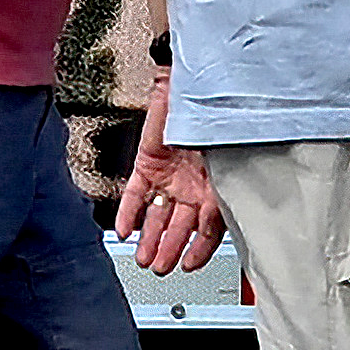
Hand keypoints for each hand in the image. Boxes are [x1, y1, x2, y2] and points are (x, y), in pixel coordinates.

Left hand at [114, 65, 225, 274]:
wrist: (193, 81)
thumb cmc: (218, 113)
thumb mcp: (226, 159)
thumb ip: (219, 194)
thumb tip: (210, 226)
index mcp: (218, 185)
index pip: (209, 227)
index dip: (199, 249)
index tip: (189, 265)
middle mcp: (193, 184)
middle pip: (180, 226)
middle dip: (170, 249)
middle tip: (160, 268)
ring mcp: (170, 175)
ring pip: (157, 215)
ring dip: (150, 239)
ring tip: (143, 259)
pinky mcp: (147, 164)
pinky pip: (136, 193)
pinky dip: (128, 213)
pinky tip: (123, 231)